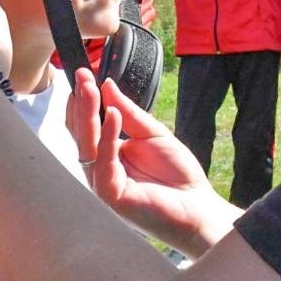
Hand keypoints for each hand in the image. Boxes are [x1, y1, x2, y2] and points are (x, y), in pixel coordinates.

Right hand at [68, 69, 232, 254]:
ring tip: (90, 89)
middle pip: (82, 134)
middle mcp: (100, 169)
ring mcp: (102, 184)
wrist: (199, 207)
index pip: (88, 126)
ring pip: (86, 146)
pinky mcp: (110, 196)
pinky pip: (102, 163)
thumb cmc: (178, 176)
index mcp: (109, 156)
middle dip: (81, 103)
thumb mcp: (152, 133)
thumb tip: (107, 86)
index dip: (84, 100)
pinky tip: (111, 115)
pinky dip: (106, 138)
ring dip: (87, 115)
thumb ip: (129, 113)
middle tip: (81, 76)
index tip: (84, 73)